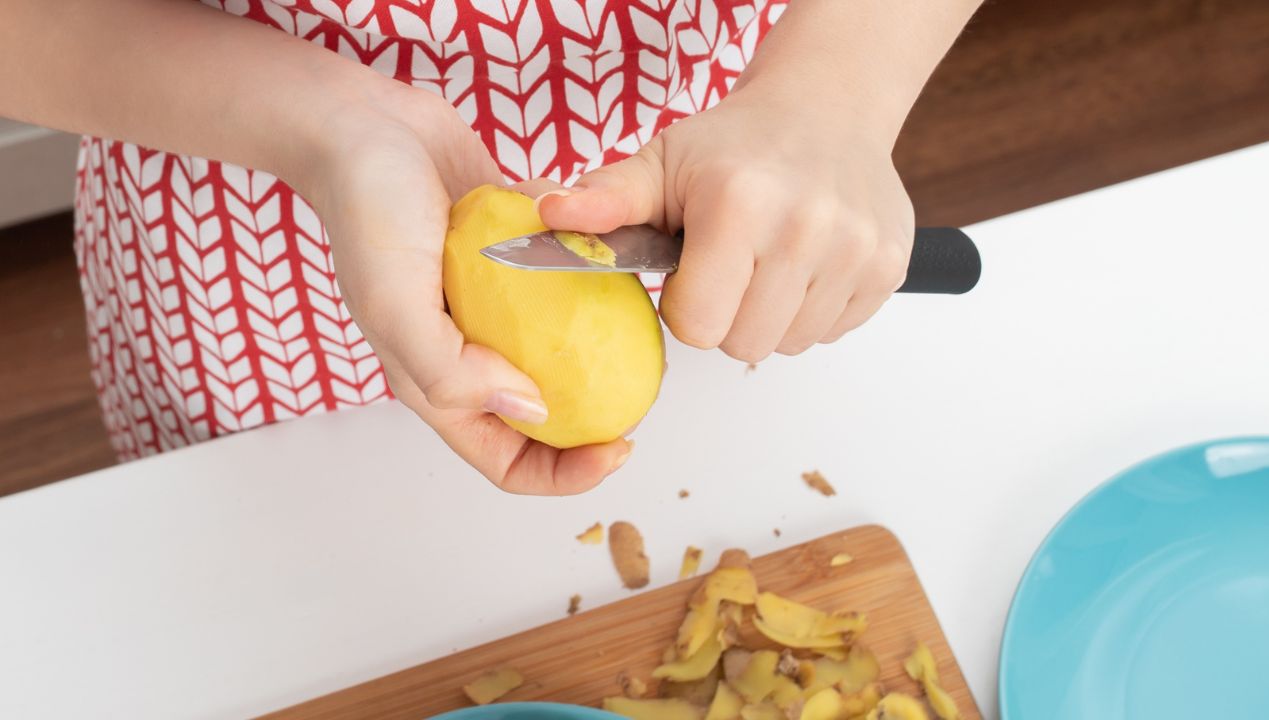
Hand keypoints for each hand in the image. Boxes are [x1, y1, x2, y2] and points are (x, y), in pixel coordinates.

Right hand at [297, 87, 630, 494]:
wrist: (367, 127)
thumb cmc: (368, 214)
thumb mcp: (395, 306)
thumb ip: (452, 371)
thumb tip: (532, 409)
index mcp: (436, 383)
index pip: (507, 461)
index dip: (563, 474)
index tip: (619, 447)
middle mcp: (471, 354)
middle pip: (545, 419)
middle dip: (596, 422)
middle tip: (644, 397)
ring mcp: (495, 308)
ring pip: (561, 352)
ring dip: (602, 350)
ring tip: (643, 337)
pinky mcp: (515, 260)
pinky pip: (565, 284)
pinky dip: (590, 278)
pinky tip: (612, 259)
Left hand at [538, 86, 914, 361]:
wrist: (828, 108)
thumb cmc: (738, 143)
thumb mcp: (662, 162)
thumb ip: (606, 198)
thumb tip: (548, 214)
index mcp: (739, 205)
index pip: (698, 326)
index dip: (684, 308)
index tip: (690, 271)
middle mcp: (805, 228)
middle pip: (745, 344)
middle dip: (725, 316)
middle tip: (729, 267)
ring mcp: (855, 251)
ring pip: (790, 344)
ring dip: (769, 316)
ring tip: (766, 263)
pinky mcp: (888, 268)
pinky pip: (831, 332)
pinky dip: (810, 310)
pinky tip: (802, 264)